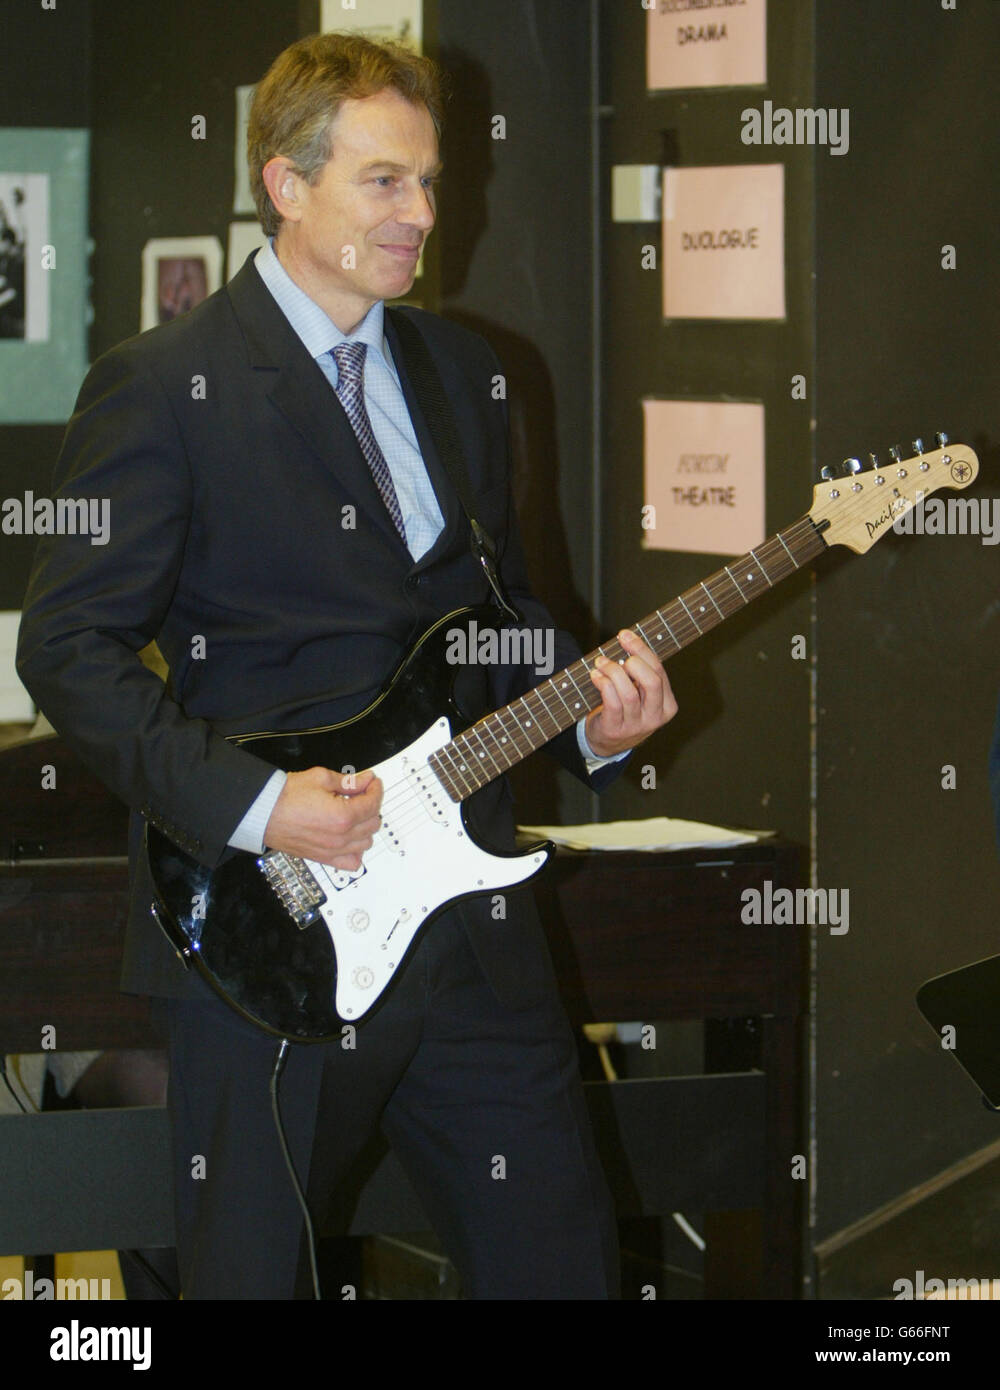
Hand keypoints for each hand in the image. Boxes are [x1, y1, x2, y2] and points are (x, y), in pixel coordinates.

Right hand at [263, 766, 382, 868]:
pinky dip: (356, 852)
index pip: (373, 803)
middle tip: (361, 794)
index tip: (372, 782)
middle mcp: (340, 838)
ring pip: (367, 842)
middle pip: (373, 823)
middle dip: (371, 805)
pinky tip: (350, 838)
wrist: (262, 812)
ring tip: (355, 814)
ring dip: (365, 827)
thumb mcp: (320, 778)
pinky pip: (352, 863)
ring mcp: (332, 851)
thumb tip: (366, 780)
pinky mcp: (323, 858)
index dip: (376, 789)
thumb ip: (348, 781)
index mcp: (342, 817)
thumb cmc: (285, 796)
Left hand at [584, 629, 677, 757]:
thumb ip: (640, 673)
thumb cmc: (625, 710)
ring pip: (629, 693)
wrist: (608, 743)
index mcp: (667, 706)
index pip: (660, 672)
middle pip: (652, 682)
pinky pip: (612, 703)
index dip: (642, 650)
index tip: (626, 635)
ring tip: (601, 663)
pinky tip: (596, 676)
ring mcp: (636, 726)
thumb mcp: (641, 695)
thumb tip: (628, 639)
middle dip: (634, 661)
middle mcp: (655, 717)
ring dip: (613, 672)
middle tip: (618, 652)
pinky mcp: (616, 730)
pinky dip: (603, 684)